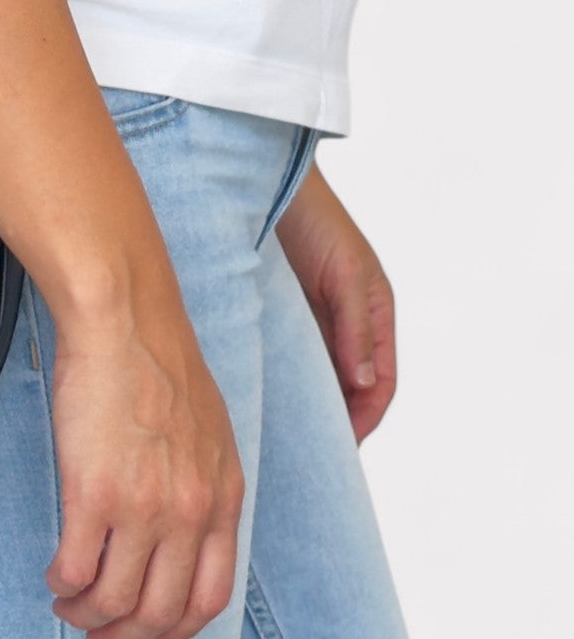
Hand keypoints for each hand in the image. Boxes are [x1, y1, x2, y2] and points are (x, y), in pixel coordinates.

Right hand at [43, 289, 245, 638]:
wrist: (124, 319)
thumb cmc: (159, 362)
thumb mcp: (211, 433)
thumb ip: (205, 487)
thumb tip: (187, 530)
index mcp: (223, 499)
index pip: (209, 599)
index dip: (172, 628)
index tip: (145, 626)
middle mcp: (190, 513)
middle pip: (161, 613)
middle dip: (126, 635)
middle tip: (99, 630)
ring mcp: (143, 507)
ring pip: (116, 601)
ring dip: (87, 614)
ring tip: (68, 601)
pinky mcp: (94, 492)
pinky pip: (76, 569)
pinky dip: (63, 583)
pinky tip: (55, 573)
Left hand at [274, 165, 395, 443]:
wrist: (262, 182)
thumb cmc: (313, 219)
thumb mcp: (343, 272)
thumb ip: (354, 328)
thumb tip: (364, 383)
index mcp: (374, 315)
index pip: (380, 384)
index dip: (365, 419)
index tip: (342, 448)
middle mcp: (345, 323)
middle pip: (347, 388)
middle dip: (333, 422)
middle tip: (308, 456)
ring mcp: (312, 319)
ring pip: (314, 376)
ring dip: (304, 403)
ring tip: (281, 435)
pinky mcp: (278, 312)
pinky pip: (285, 356)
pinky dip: (279, 379)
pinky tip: (258, 396)